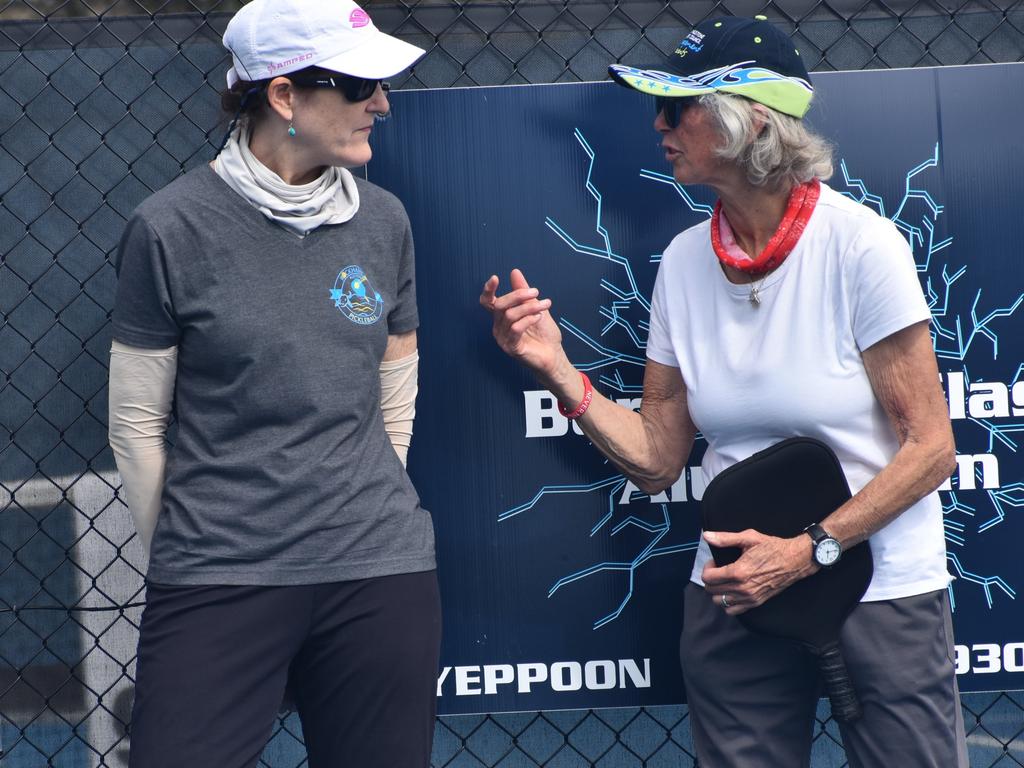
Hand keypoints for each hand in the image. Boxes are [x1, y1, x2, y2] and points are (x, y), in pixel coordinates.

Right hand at [480, 269, 564, 377]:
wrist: (554, 355)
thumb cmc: (544, 334)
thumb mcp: (535, 307)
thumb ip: (523, 291)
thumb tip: (514, 272)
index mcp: (502, 317)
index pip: (488, 303)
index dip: (488, 290)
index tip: (495, 278)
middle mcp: (499, 327)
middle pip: (500, 305)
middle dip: (518, 295)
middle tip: (536, 292)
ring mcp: (503, 338)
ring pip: (510, 315)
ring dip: (529, 307)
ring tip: (545, 305)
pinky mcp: (511, 347)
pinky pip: (516, 328)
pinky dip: (528, 319)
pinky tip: (539, 317)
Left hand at [700, 529, 817, 615]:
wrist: (795, 560)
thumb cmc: (772, 547)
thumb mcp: (748, 538)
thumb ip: (725, 538)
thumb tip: (707, 536)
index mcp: (738, 572)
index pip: (708, 578)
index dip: (707, 568)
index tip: (714, 562)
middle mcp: (742, 588)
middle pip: (711, 590)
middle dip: (710, 578)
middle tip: (718, 569)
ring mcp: (749, 598)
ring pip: (720, 602)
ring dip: (717, 591)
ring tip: (724, 580)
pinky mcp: (756, 602)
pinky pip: (733, 610)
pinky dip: (728, 603)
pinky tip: (732, 590)